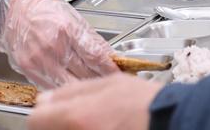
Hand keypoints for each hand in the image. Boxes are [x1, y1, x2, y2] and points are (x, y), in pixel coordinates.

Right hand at [0, 0, 116, 88]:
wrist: (8, 8)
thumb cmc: (39, 7)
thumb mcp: (69, 14)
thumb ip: (88, 36)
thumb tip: (107, 55)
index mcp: (66, 28)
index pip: (96, 56)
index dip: (110, 68)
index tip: (118, 73)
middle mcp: (53, 45)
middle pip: (85, 73)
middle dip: (100, 79)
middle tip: (109, 81)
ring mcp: (40, 59)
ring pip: (70, 84)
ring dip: (83, 87)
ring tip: (93, 86)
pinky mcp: (29, 69)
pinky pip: (52, 86)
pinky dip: (64, 88)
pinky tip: (71, 85)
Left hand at [30, 73, 160, 129]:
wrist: (173, 123)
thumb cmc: (146, 104)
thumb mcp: (109, 83)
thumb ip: (73, 91)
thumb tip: (45, 99)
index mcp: (77, 116)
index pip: (36, 121)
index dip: (42, 116)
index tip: (50, 115)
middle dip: (56, 125)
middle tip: (76, 119)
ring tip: (96, 123)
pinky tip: (102, 128)